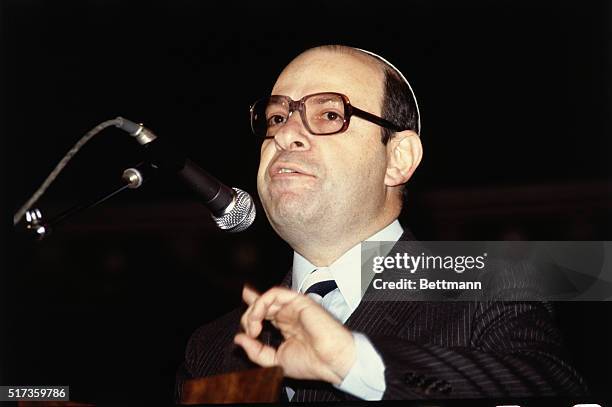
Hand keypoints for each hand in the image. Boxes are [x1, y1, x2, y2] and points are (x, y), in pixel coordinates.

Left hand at [234, 285, 355, 384]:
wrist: (331, 361)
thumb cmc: (312, 363)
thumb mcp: (276, 362)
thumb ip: (256, 351)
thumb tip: (239, 339)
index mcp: (286, 325)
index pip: (265, 311)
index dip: (251, 305)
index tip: (240, 303)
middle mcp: (289, 314)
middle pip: (262, 304)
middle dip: (249, 315)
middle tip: (250, 333)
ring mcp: (293, 306)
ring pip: (266, 298)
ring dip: (254, 311)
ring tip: (254, 328)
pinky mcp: (299, 301)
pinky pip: (275, 293)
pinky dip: (262, 303)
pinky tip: (259, 319)